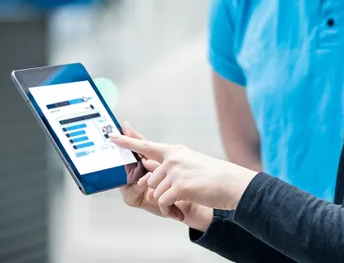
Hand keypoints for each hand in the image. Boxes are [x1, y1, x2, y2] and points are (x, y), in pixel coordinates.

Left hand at [111, 132, 256, 214]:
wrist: (231, 183)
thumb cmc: (212, 176)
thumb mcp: (190, 163)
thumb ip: (170, 166)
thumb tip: (149, 172)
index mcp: (175, 151)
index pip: (146, 146)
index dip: (127, 141)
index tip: (112, 135)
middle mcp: (173, 159)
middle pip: (151, 181)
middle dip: (161, 192)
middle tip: (178, 196)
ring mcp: (176, 171)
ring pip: (156, 192)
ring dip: (166, 202)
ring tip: (184, 200)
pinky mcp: (180, 186)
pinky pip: (163, 202)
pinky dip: (170, 209)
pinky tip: (181, 208)